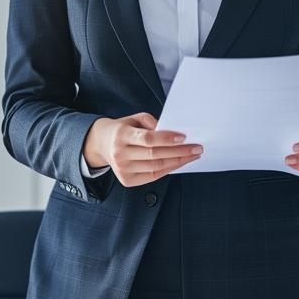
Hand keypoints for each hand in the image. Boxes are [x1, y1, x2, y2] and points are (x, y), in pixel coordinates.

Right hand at [83, 113, 201, 187]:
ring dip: (178, 161)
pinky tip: (179, 162)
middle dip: (179, 152)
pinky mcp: (127, 180)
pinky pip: (153, 175)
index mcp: (121, 134)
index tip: (184, 137)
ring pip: (156, 167)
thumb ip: (153, 123)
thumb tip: (173, 134)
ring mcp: (122, 169)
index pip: (147, 139)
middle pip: (155, 155)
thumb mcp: (135, 118)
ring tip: (192, 155)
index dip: (166, 139)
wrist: (102, 144)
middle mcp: (120, 153)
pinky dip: (169, 169)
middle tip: (197, 148)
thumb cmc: (123, 130)